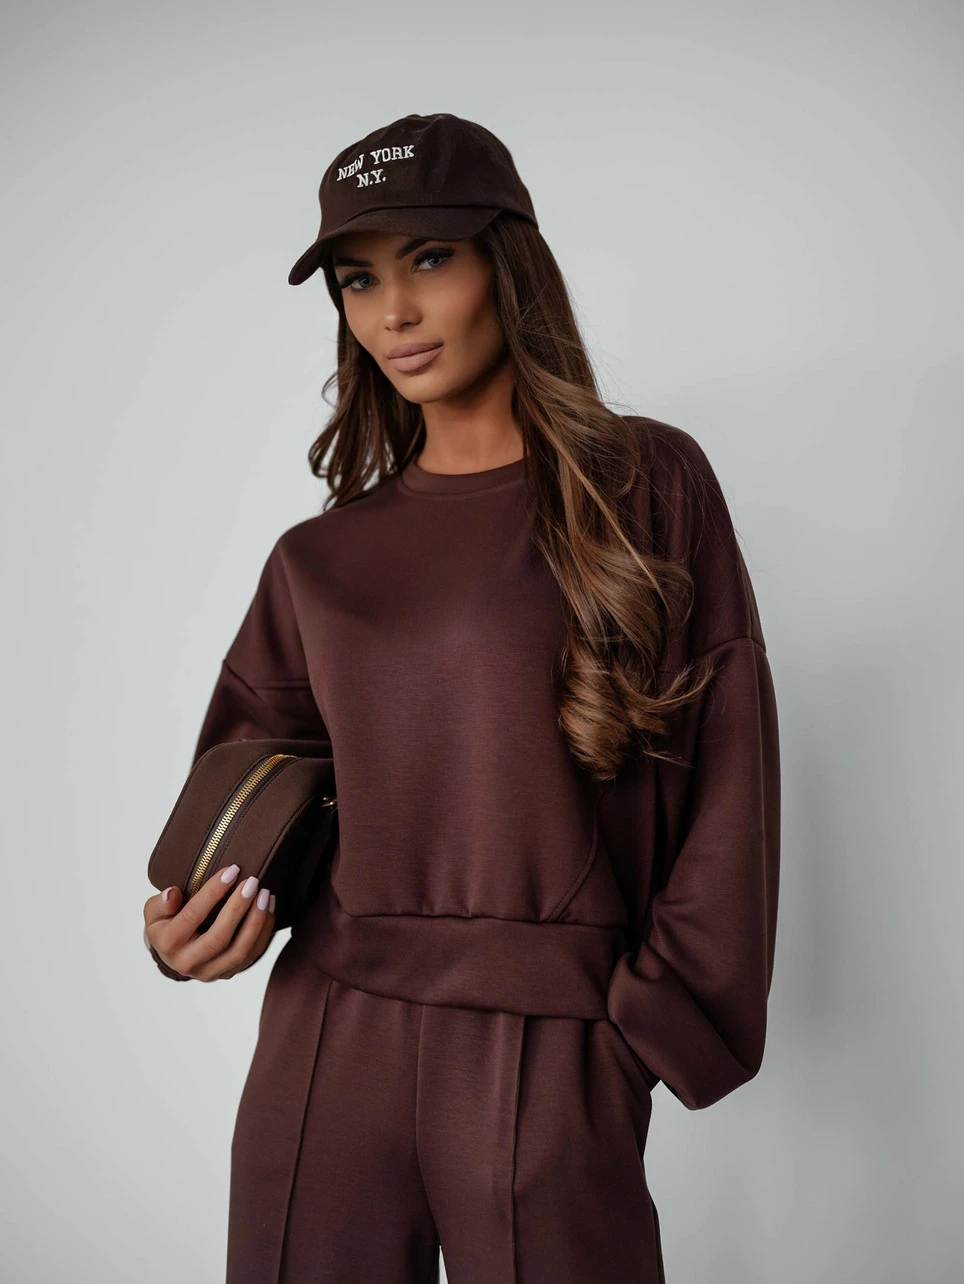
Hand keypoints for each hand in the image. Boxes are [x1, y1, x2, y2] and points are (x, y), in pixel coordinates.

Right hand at [143, 864, 275, 980]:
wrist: (173, 952)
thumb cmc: (166, 923)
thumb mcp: (154, 912)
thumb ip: (160, 902)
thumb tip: (172, 894)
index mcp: (168, 943)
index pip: (193, 915)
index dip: (213, 892)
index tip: (232, 870)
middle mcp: (188, 962)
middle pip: (219, 938)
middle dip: (239, 908)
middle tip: (253, 882)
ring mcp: (209, 972)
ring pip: (240, 951)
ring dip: (257, 921)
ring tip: (266, 894)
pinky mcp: (227, 973)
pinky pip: (251, 955)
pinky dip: (264, 931)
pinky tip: (269, 908)